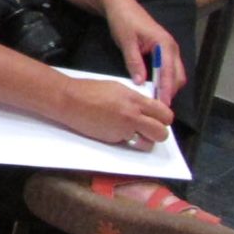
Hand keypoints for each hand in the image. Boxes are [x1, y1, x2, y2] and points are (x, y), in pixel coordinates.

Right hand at [59, 75, 176, 148]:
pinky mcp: (112, 139)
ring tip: (133, 133)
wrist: (68, 100)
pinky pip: (127, 143)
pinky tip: (113, 130)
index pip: (165, 114)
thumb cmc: (90, 90)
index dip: (164, 119)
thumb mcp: (118, 89)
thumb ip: (135, 100)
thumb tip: (147, 109)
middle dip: (158, 133)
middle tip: (150, 130)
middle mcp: (132, 116)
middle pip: (161, 133)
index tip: (158, 119)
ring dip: (143, 140)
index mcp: (135, 100)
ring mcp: (122, 129)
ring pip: (146, 143)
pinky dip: (124, 139)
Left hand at [105, 0, 187, 105]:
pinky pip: (168, 69)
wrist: (119, 5)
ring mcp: (169, 49)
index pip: (169, 72)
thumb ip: (134, 62)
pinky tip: (154, 88)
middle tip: (159, 107)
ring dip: (168, 86)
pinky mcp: (163, 50)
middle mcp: (171, 47)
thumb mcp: (126, 42)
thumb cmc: (123, 20)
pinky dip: (164, 79)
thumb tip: (139, 82)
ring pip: (175, 73)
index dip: (166, 90)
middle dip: (171, 91)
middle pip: (177, 75)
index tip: (162, 104)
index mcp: (165, 44)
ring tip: (157, 101)